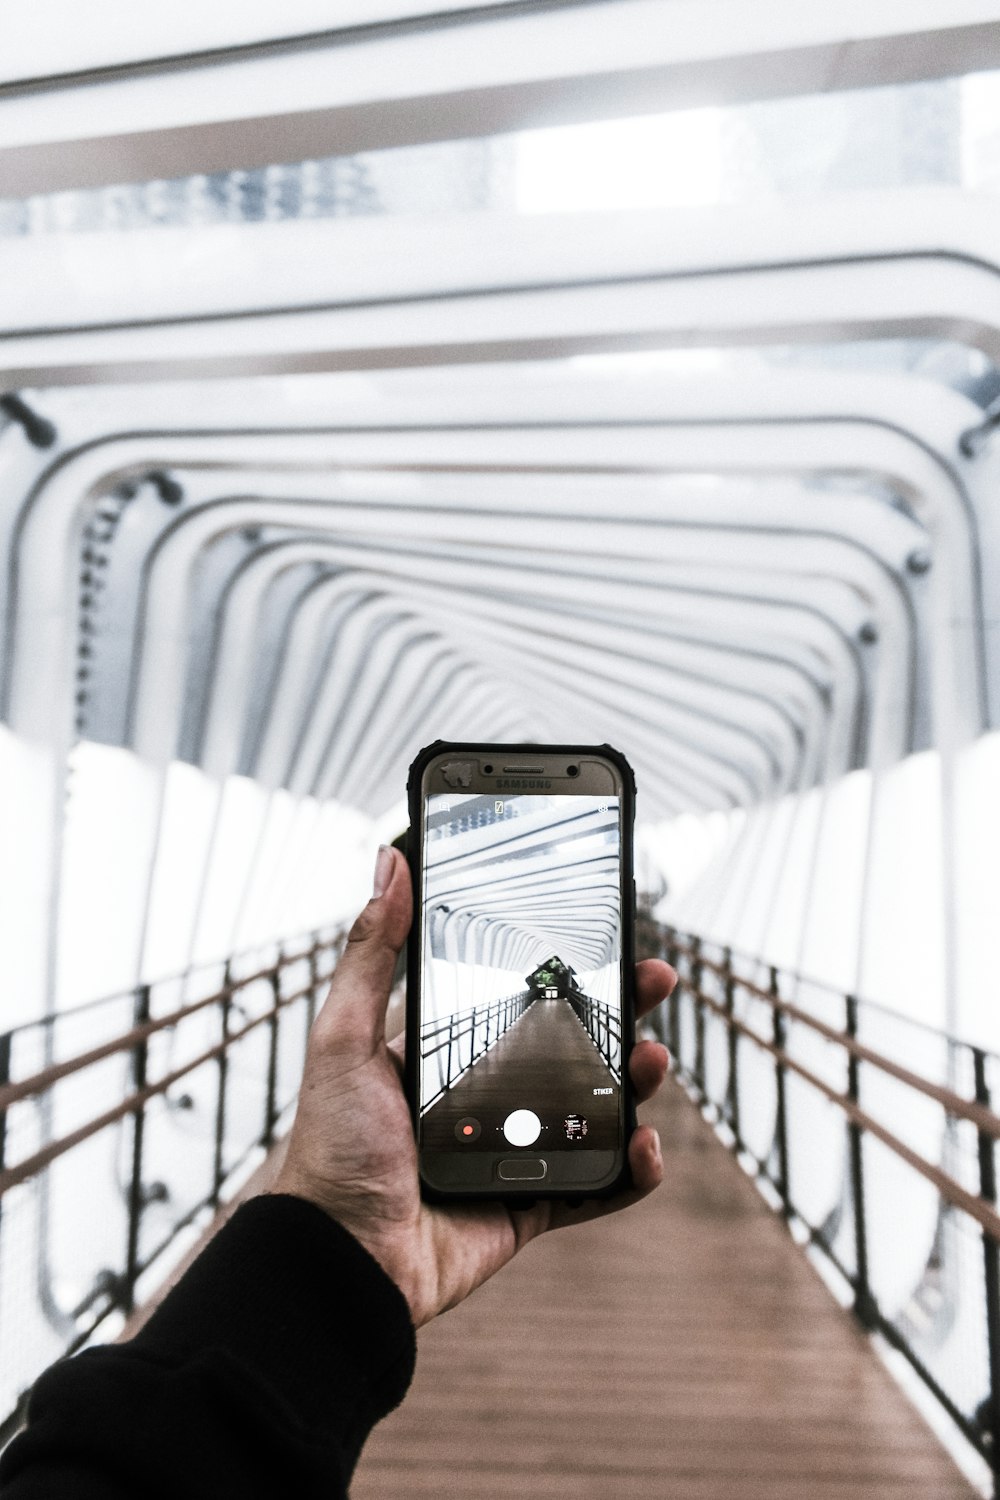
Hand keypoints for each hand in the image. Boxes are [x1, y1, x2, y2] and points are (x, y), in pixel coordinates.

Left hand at [272, 845, 674, 1326]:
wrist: (339, 1259)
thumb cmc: (331, 1147)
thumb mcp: (343, 1035)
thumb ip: (370, 951)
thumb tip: (388, 861)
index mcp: (445, 1050)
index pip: (518, 995)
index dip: (564, 967)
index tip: (603, 933)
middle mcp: (484, 1095)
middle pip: (571, 1044)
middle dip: (620, 1012)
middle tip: (655, 981)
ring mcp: (512, 1150)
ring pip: (594, 1108)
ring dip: (636, 1082)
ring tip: (654, 1061)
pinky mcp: (530, 1204)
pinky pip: (595, 1185)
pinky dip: (630, 1171)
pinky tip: (645, 1146)